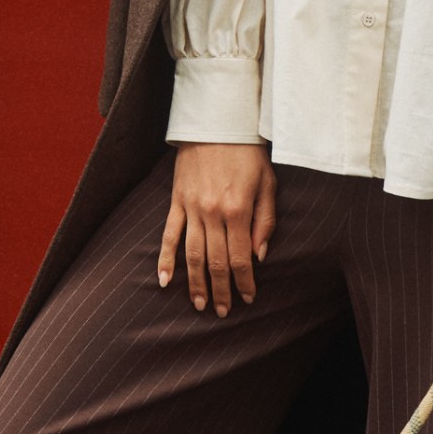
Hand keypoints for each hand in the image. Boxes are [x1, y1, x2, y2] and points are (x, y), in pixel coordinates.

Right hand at [158, 144, 276, 317]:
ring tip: (200, 304)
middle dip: (221, 290)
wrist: (217, 122)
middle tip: (222, 311)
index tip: (247, 298)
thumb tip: (260, 256)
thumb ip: (265, 221)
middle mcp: (213, 213)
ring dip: (195, 283)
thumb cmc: (248, 153)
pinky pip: (169, 235)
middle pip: (216, 262)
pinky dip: (165, 259)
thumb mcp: (267, 183)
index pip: (241, 258)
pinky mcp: (177, 201)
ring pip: (191, 255)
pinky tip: (165, 280)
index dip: (244, 282)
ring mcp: (191, 208)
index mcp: (238, 210)